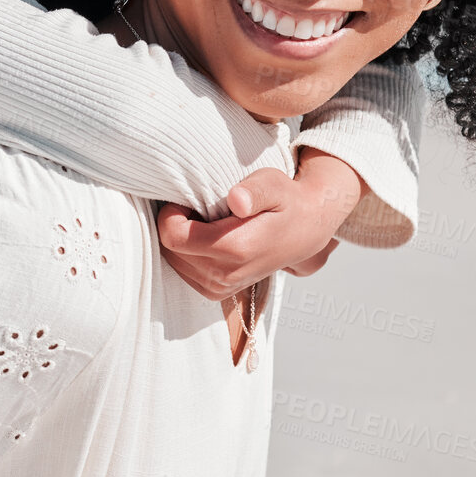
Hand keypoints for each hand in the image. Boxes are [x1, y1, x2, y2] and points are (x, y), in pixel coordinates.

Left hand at [158, 151, 362, 300]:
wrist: (306, 231)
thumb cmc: (286, 202)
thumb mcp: (274, 184)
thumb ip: (254, 191)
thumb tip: (237, 201)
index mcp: (235, 249)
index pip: (172, 236)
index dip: (171, 213)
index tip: (188, 200)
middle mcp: (225, 275)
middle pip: (169, 249)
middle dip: (176, 225)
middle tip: (199, 209)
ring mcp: (220, 288)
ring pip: (173, 261)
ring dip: (181, 240)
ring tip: (206, 223)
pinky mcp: (217, 292)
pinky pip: (183, 272)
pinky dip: (187, 254)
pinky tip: (207, 238)